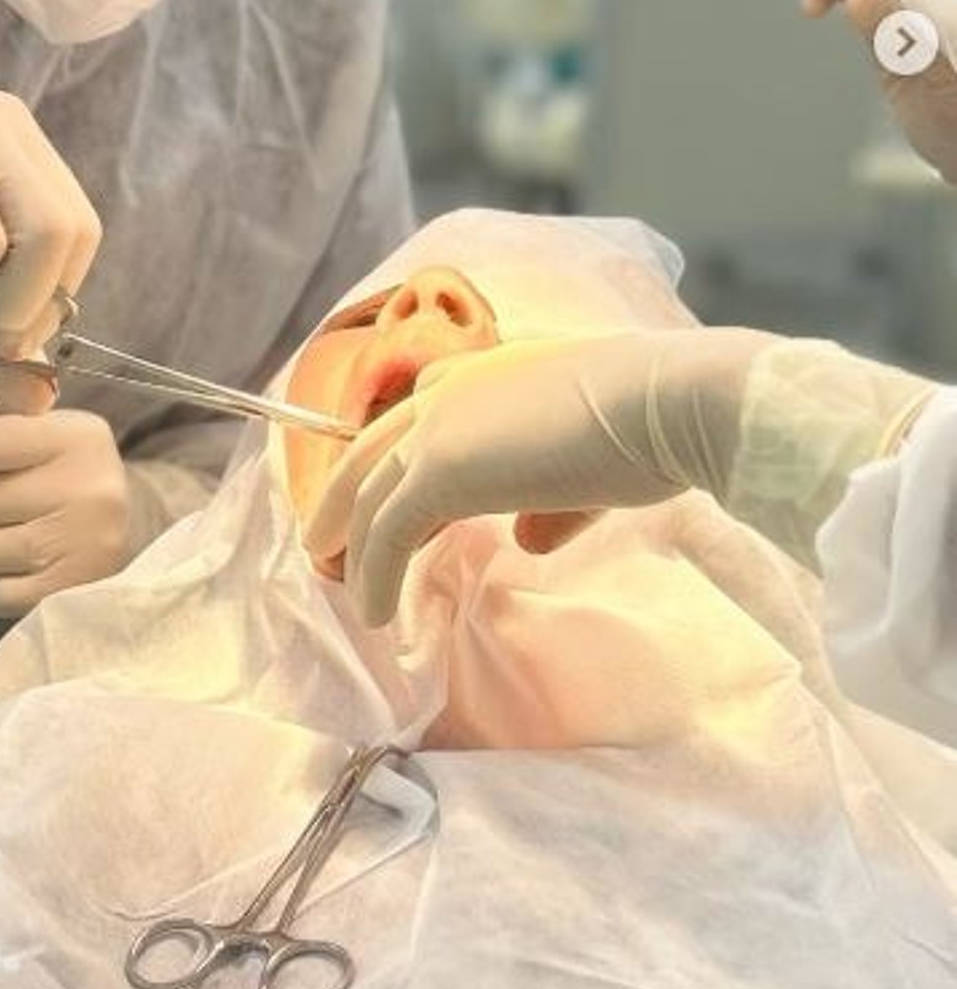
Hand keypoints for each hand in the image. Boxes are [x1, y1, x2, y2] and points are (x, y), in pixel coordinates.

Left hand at [303, 327, 766, 627]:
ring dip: (349, 540)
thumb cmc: (647, 426)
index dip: (397, 461)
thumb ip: (552, 503)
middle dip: (345, 497)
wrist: (662, 402)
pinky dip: (373, 573)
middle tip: (326, 538)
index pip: (421, 417)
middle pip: (373, 450)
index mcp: (487, 376)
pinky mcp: (438, 470)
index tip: (386, 500)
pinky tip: (372, 611)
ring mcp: (439, 427)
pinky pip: (387, 532)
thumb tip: (529, 540)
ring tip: (336, 580)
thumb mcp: (591, 465)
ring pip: (371, 492)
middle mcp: (451, 389)